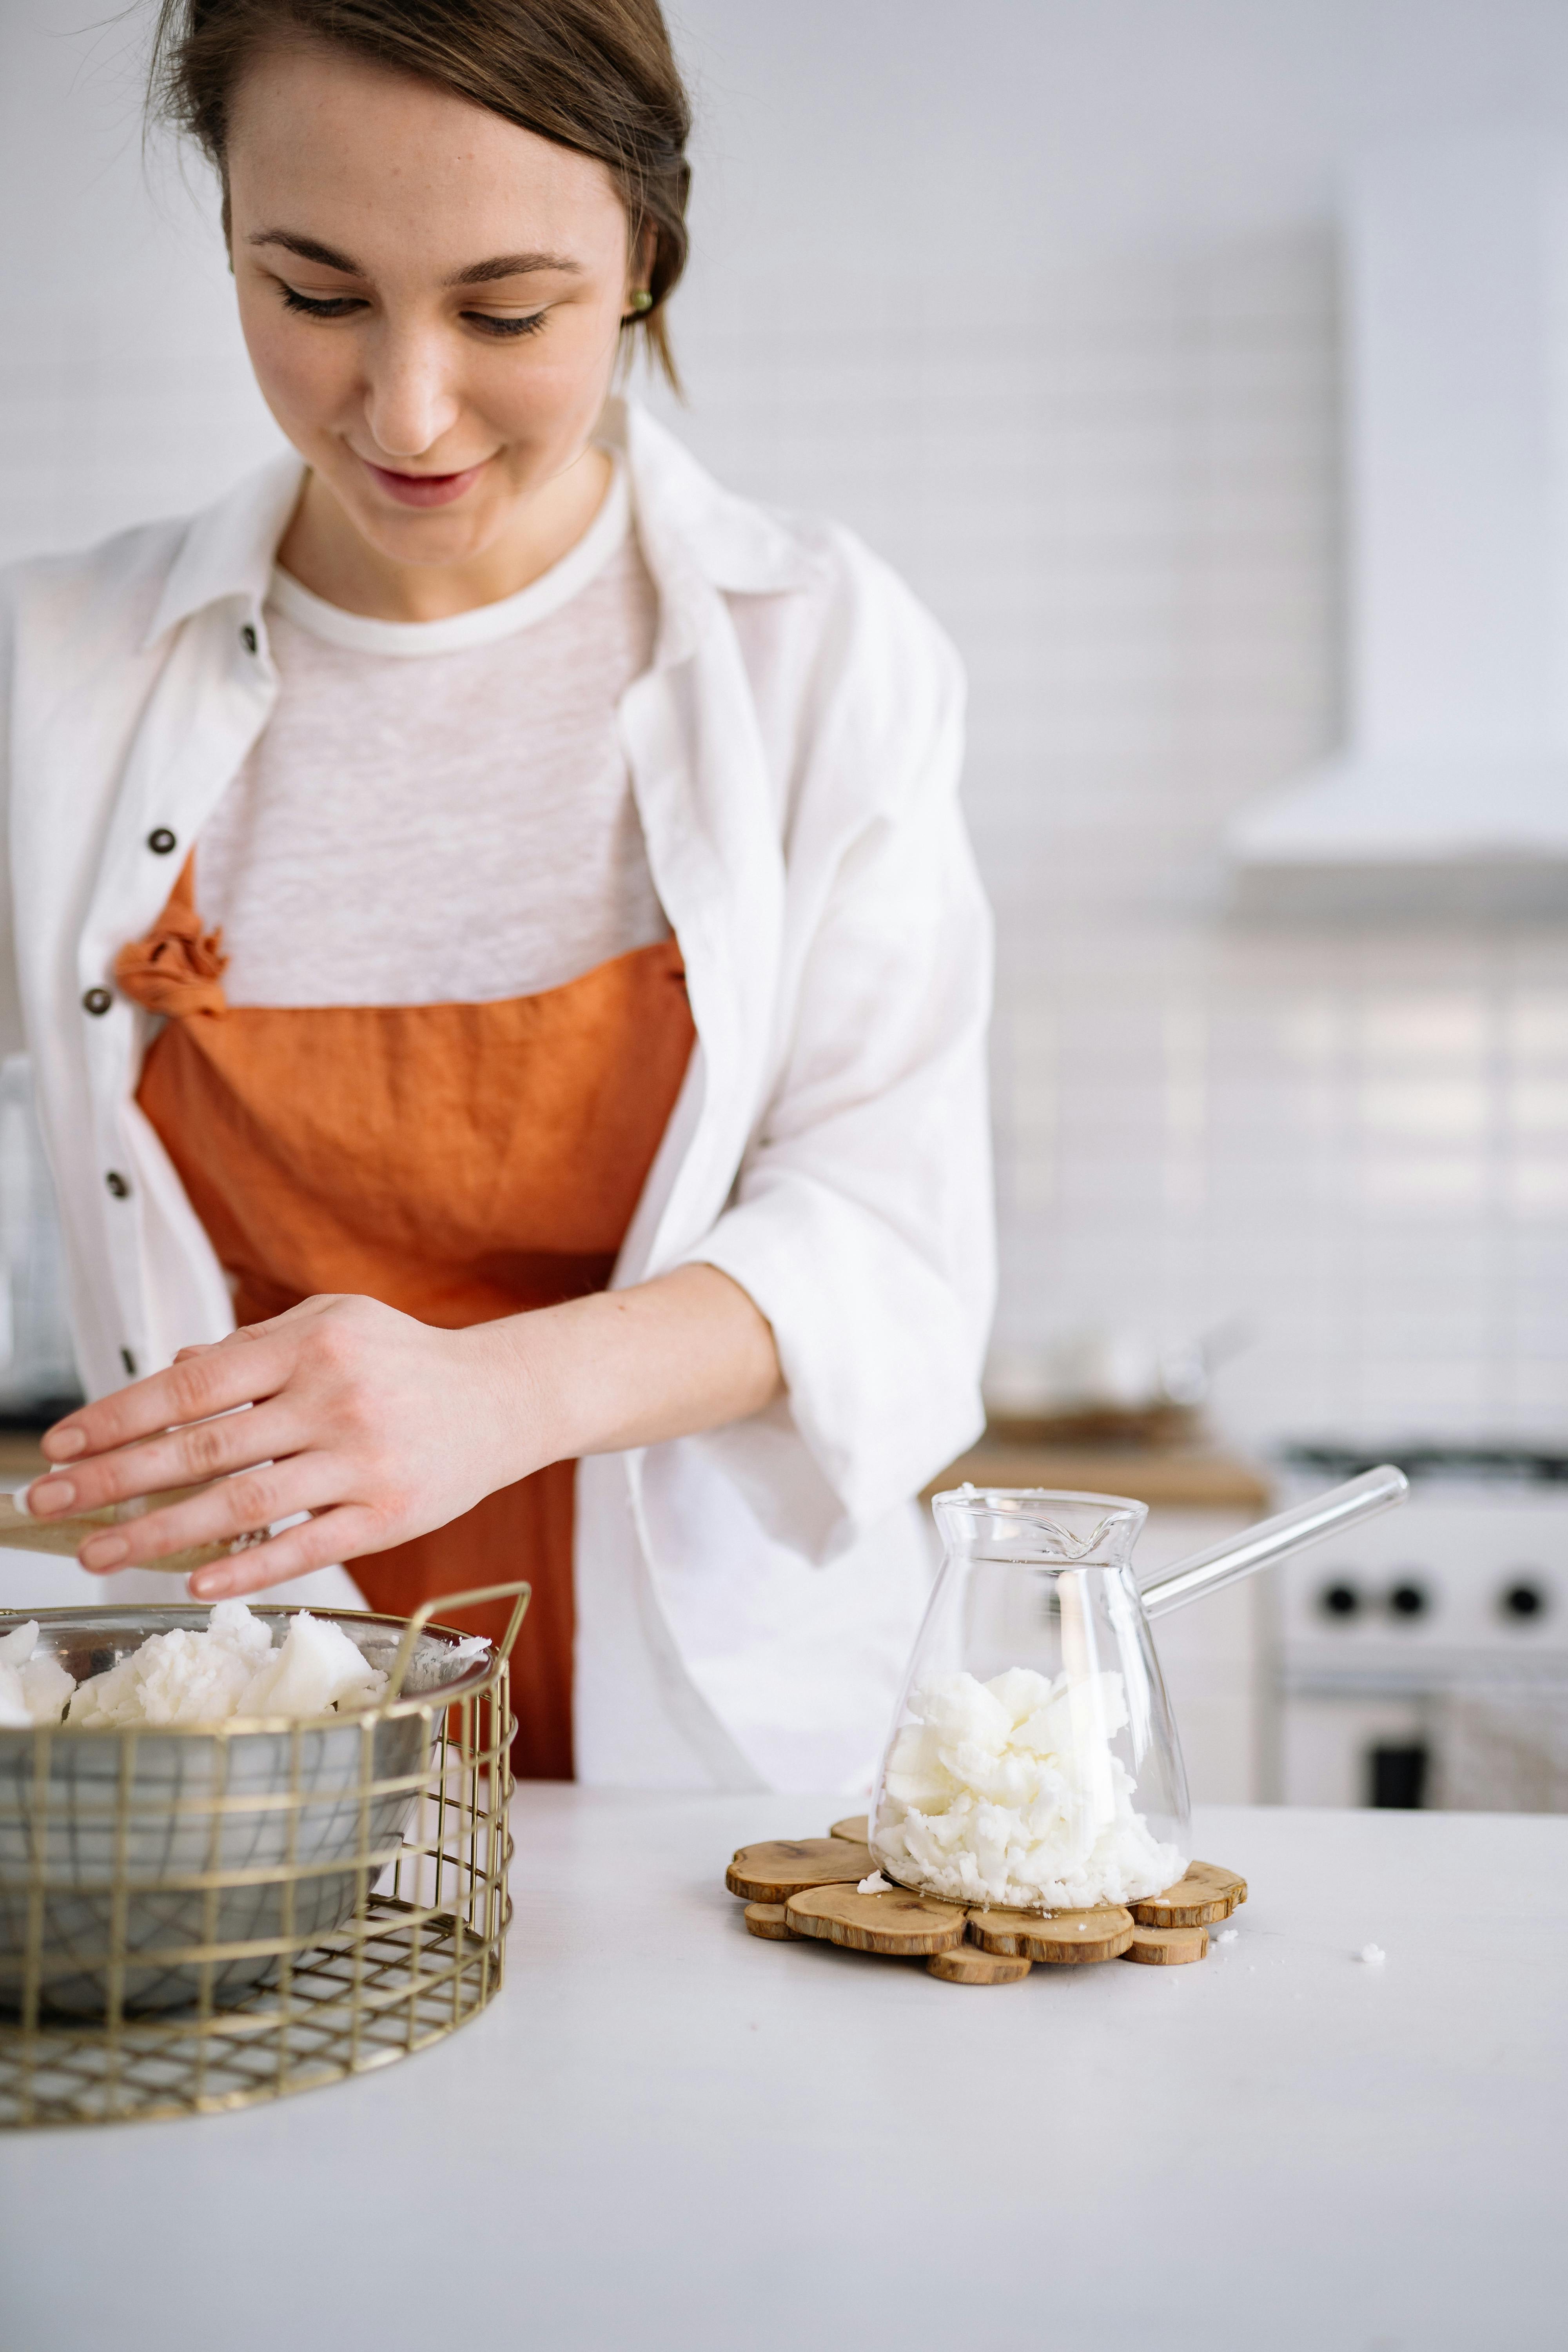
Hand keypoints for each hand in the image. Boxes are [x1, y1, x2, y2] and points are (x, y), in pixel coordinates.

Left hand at [24, 1295, 533, 1598]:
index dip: (119, 1416)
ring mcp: (363, 1460)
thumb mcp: (333, 1323)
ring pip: (242, 1505)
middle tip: (46, 1504)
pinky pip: (307, 1546)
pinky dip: (247, 1568)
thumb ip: (251, 1346)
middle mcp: (332, 1398)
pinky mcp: (392, 1515)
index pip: (192, 1386)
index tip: (62, 1444)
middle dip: (113, 1479)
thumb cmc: (406, 1359)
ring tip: (97, 1552)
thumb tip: (168, 1373)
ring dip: (159, 1533)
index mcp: (309, 1344)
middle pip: (202, 1448)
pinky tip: (196, 1584)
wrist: (507, 1396)